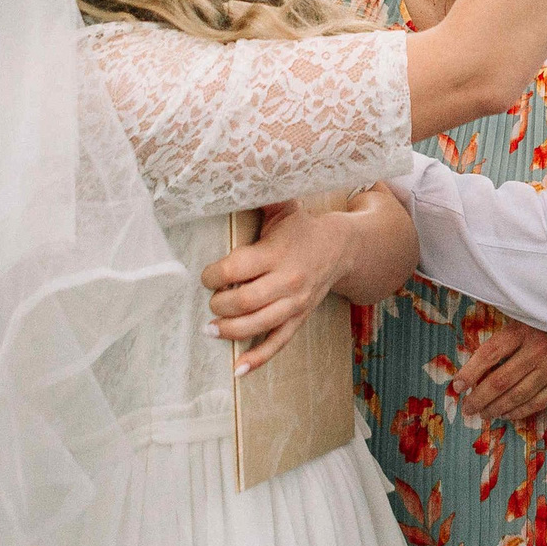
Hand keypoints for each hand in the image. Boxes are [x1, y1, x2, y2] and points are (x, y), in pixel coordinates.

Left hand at [201, 201, 348, 375]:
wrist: (340, 248)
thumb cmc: (301, 227)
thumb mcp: (282, 206)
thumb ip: (256, 196)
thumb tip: (228, 176)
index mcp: (277, 253)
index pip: (236, 268)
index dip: (213, 274)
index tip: (206, 274)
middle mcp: (286, 281)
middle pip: (243, 301)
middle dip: (218, 303)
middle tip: (210, 299)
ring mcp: (294, 304)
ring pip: (257, 325)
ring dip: (229, 331)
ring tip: (210, 328)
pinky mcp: (298, 319)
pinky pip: (277, 344)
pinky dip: (256, 359)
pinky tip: (237, 368)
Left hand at [452, 321, 546, 422]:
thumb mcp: (526, 317)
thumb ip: (506, 336)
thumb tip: (476, 365)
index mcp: (522, 330)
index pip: (490, 354)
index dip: (471, 372)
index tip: (457, 386)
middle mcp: (536, 350)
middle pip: (501, 381)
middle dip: (480, 398)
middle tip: (468, 408)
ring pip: (518, 395)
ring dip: (497, 408)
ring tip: (484, 414)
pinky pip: (538, 402)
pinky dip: (520, 412)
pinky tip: (507, 415)